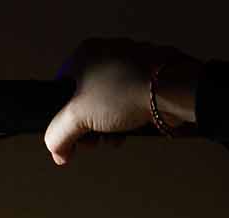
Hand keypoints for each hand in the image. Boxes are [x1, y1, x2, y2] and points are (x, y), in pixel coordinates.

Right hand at [44, 38, 199, 164]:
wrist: (172, 91)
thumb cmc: (127, 91)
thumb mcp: (78, 117)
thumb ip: (58, 135)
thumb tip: (56, 150)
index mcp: (84, 54)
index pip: (59, 90)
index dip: (61, 118)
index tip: (68, 137)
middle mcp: (105, 55)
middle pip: (84, 101)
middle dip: (87, 127)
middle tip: (91, 140)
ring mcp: (128, 66)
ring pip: (106, 104)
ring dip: (106, 128)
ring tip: (112, 137)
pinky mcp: (146, 79)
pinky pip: (126, 103)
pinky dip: (124, 120)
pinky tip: (127, 131)